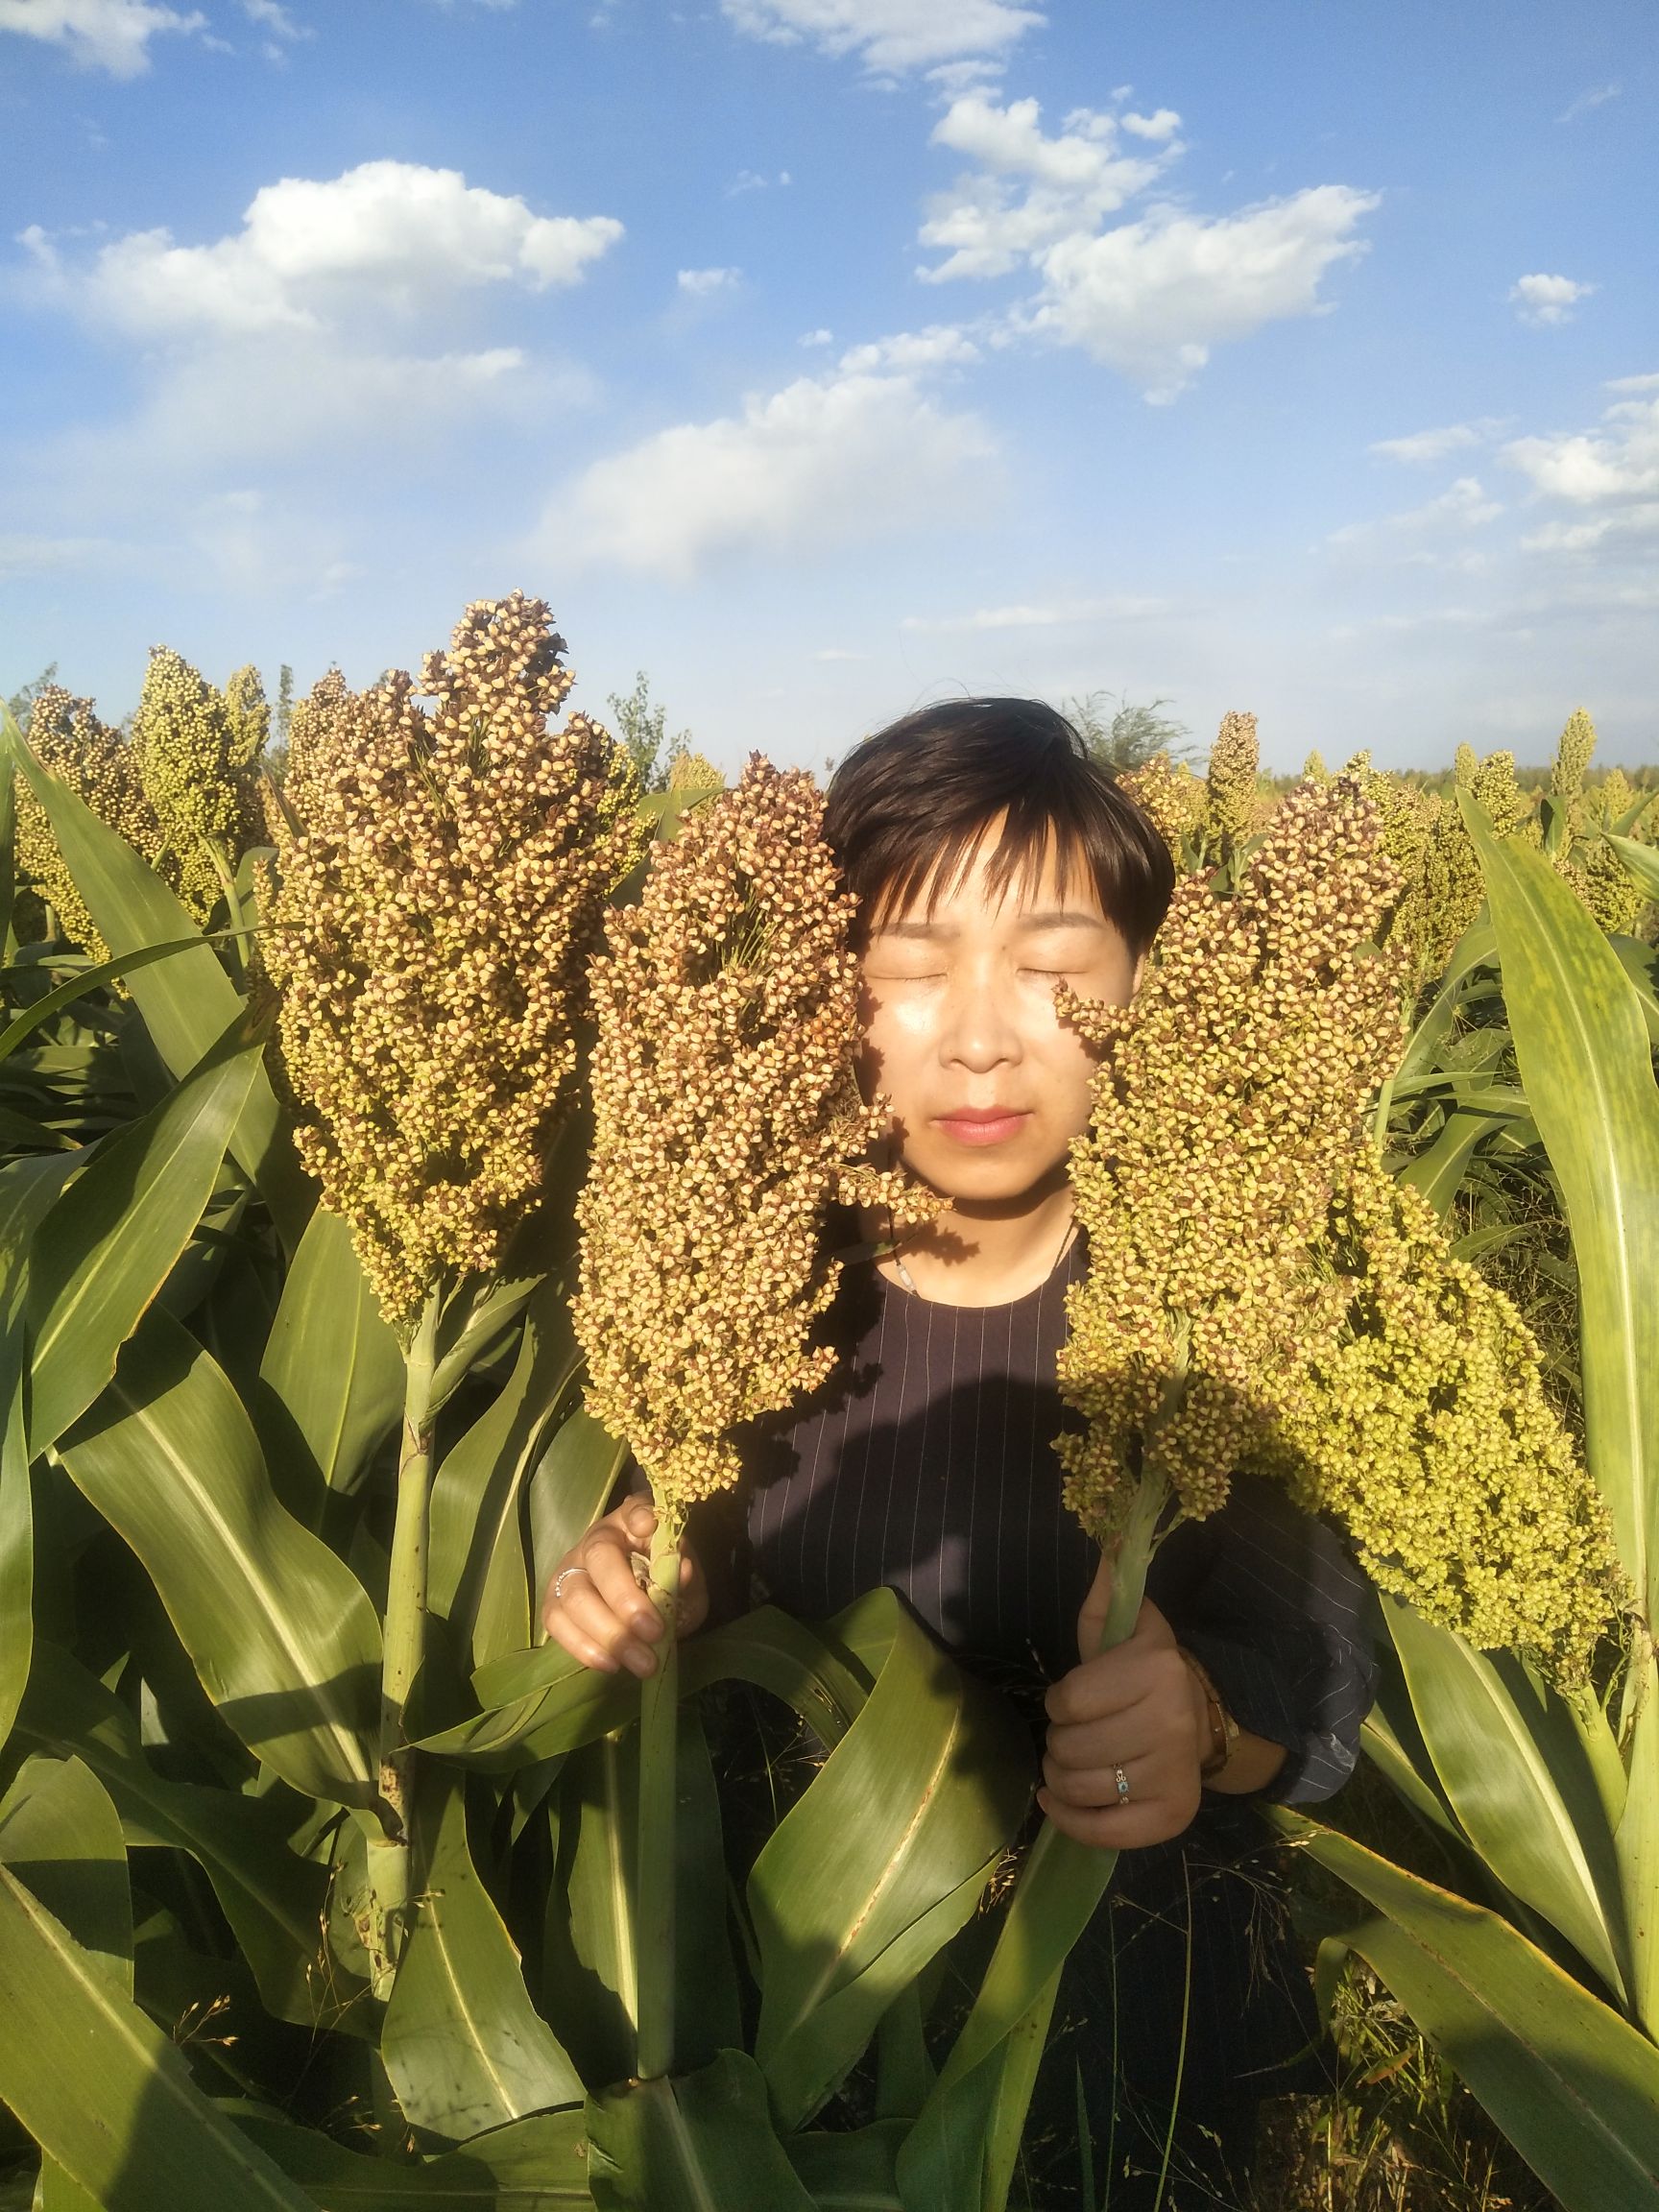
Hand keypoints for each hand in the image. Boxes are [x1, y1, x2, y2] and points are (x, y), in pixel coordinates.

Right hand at [540, 1497, 707, 1677]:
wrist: (637, 1604)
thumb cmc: (664, 1582)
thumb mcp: (685, 1579)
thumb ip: (687, 1578)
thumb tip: (682, 1572)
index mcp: (632, 1523)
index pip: (635, 1507)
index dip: (641, 1516)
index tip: (649, 1527)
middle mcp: (596, 1539)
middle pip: (600, 1559)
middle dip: (626, 1599)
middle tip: (654, 1633)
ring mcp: (569, 1570)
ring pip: (575, 1596)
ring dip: (609, 1633)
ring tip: (642, 1662)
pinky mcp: (554, 1603)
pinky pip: (557, 1624)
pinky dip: (584, 1647)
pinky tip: (612, 1664)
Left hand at [1039, 1563, 1207, 1848]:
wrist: (1201, 1720)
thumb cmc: (1144, 1674)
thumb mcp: (1126, 1627)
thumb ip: (1107, 1593)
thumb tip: (1108, 1542)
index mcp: (1156, 1669)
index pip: (1069, 1700)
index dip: (1059, 1702)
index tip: (1073, 1700)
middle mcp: (1172, 1722)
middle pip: (1071, 1749)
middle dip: (1058, 1743)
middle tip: (1074, 1735)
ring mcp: (1175, 1774)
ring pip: (1081, 1789)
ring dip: (1060, 1779)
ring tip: (1071, 1765)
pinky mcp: (1174, 1816)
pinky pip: (1103, 1833)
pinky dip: (1070, 1821)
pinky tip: (1060, 1802)